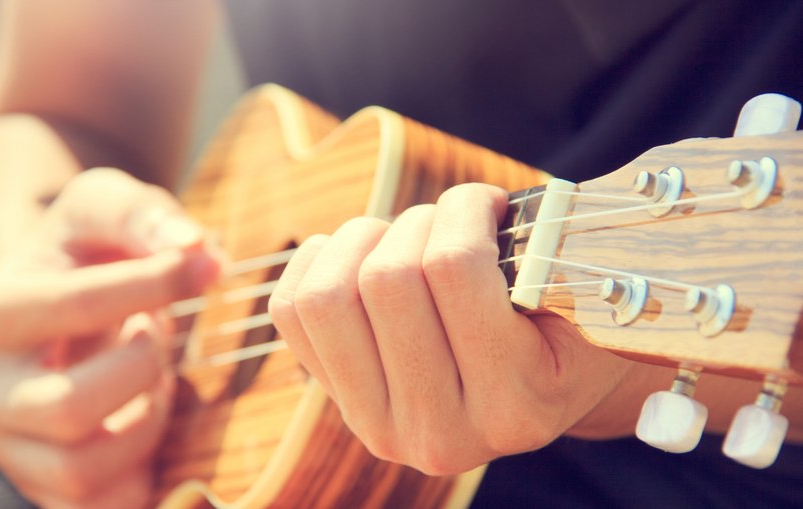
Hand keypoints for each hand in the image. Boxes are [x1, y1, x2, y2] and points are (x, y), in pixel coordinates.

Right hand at [0, 169, 220, 507]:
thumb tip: (198, 250)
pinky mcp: (47, 484)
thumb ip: (144, 215)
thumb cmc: (88, 252)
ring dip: (143, 422)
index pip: (77, 306)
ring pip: (82, 469)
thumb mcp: (105, 208)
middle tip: (157, 335)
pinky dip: (140, 471)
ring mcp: (14, 444)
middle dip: (141, 369)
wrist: (59, 301)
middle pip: (67, 408)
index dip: (155, 284)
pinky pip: (103, 505)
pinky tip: (147, 419)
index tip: (204, 265)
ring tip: (152, 380)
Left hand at [270, 183, 632, 474]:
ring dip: (362, 240)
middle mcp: (442, 433)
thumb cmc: (564, 327)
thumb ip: (548, 252)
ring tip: (402, 236)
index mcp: (515, 406)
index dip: (465, 207)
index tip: (488, 201)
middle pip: (386, 280)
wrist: (538, 389)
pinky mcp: (340, 404)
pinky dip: (317, 260)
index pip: (454, 269)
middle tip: (450, 220)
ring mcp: (380, 425)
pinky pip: (291, 311)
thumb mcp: (587, 298)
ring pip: (327, 298)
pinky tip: (359, 253)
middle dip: (419, 221)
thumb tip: (477, 201)